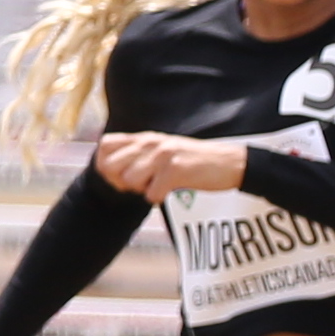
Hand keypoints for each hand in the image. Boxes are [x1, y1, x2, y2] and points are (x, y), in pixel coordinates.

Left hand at [87, 131, 248, 197]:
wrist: (229, 163)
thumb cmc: (192, 161)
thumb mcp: (162, 149)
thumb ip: (137, 153)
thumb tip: (106, 168)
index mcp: (145, 137)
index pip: (105, 145)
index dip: (107, 165)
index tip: (123, 175)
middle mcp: (151, 142)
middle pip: (112, 167)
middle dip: (122, 182)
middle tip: (144, 183)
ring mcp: (163, 154)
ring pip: (130, 181)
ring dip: (143, 189)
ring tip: (162, 184)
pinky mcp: (175, 170)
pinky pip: (152, 194)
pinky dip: (162, 198)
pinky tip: (175, 189)